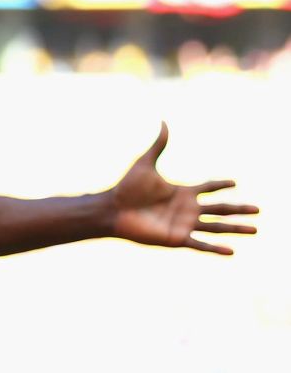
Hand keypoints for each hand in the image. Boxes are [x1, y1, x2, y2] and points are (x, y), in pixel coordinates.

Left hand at [111, 123, 258, 254]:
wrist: (113, 208)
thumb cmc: (127, 187)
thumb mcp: (146, 163)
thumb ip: (158, 145)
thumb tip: (163, 121)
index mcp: (182, 192)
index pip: (208, 188)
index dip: (220, 185)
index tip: (235, 182)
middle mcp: (187, 209)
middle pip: (220, 208)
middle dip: (239, 209)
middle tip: (259, 209)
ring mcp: (184, 224)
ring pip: (216, 226)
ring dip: (236, 229)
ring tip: (255, 230)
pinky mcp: (177, 238)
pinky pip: (200, 244)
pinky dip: (216, 248)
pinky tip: (232, 251)